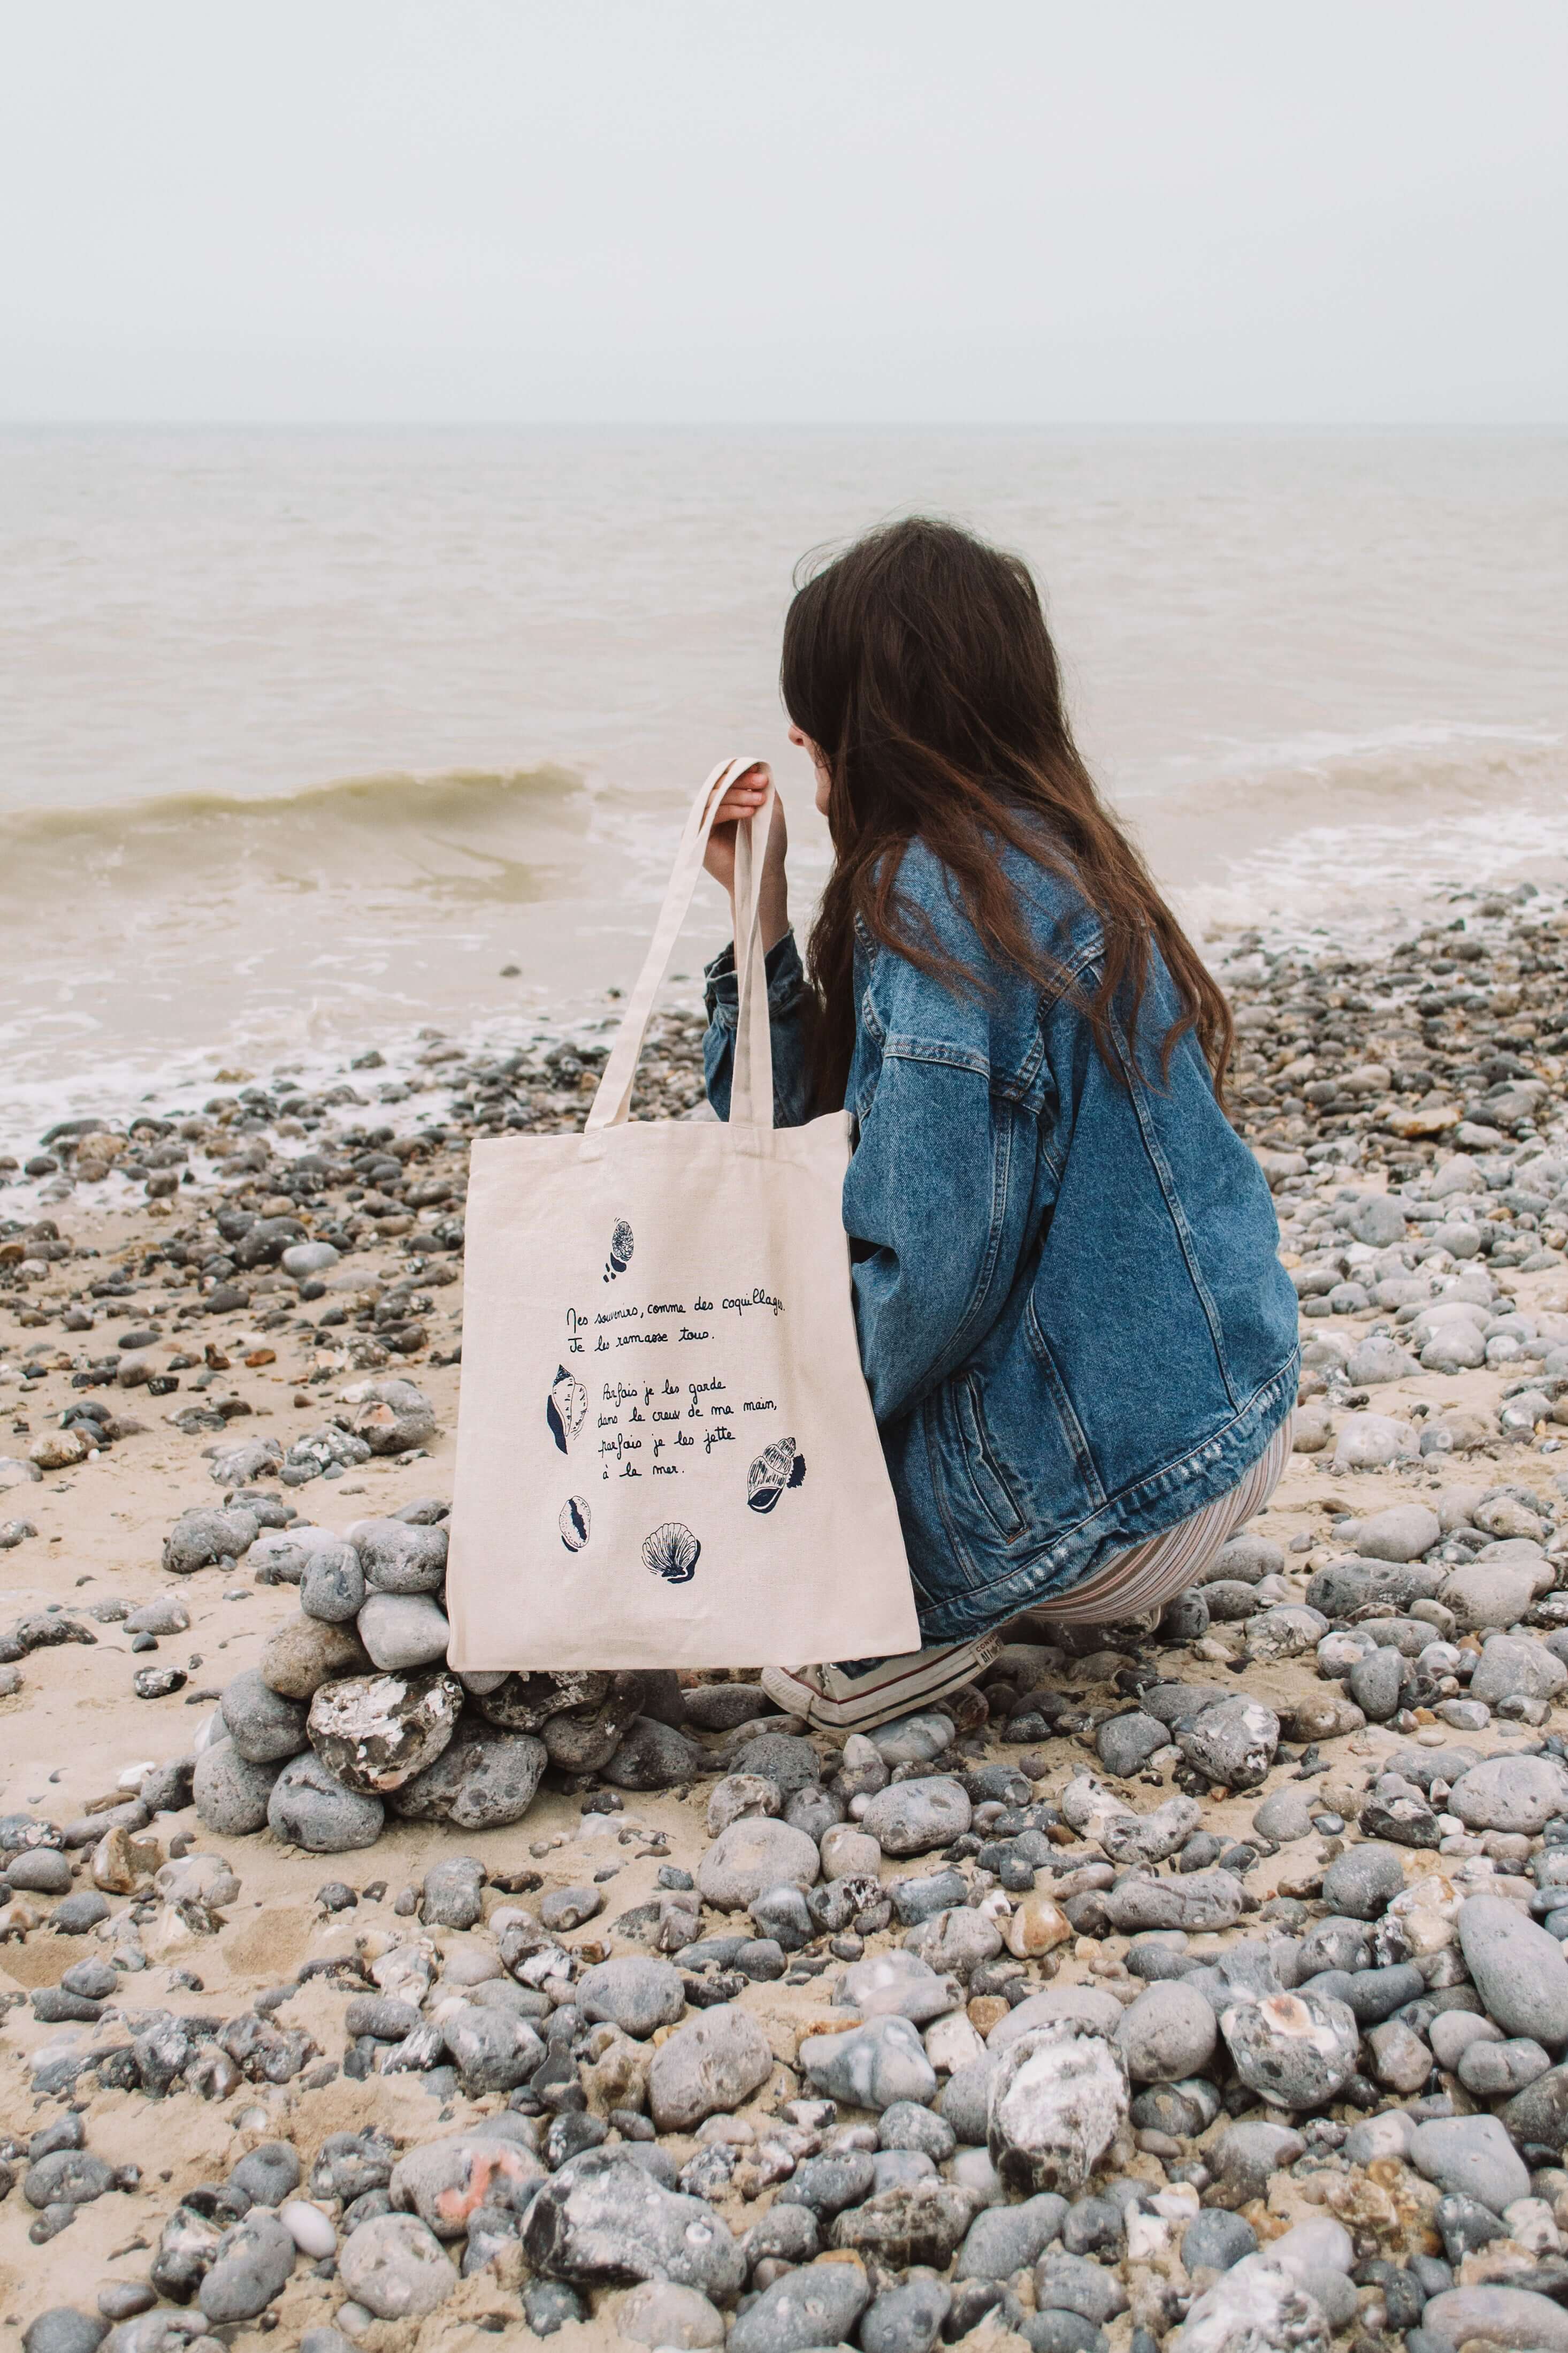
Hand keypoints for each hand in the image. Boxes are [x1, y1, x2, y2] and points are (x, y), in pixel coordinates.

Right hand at [703, 763, 789, 948]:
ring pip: (715, 798)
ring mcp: (702, 824)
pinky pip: (710, 815)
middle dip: (741, 781)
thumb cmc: (768, 847)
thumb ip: (763, 789)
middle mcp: (711, 812)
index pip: (728, 782)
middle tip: (762, 782)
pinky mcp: (697, 836)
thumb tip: (759, 765)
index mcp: (726, 806)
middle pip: (719, 786)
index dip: (743, 774)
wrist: (763, 876)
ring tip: (759, 800)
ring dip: (738, 796)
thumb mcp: (769, 812)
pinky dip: (730, 810)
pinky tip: (749, 812)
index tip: (762, 774)